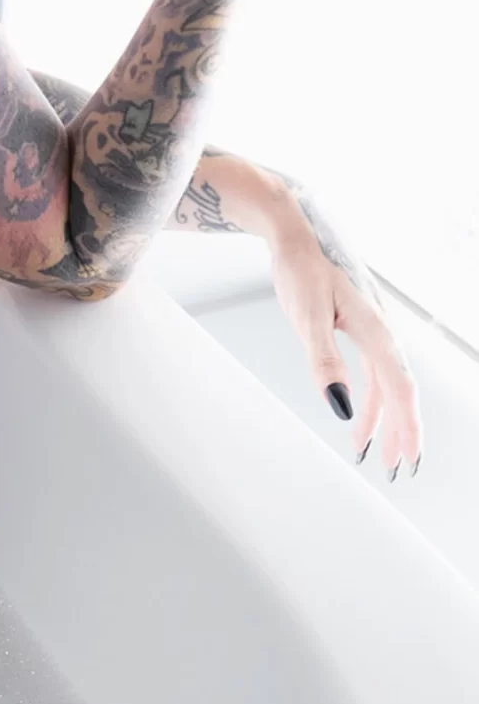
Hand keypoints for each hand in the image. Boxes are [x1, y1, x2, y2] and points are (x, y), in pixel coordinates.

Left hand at [264, 198, 423, 476]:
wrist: (294, 234)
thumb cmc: (301, 270)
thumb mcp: (306, 318)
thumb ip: (324, 362)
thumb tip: (340, 407)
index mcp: (376, 331)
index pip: (399, 388)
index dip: (407, 426)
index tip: (409, 457)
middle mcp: (381, 332)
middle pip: (398, 392)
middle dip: (400, 432)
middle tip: (396, 468)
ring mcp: (372, 331)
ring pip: (385, 385)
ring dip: (382, 420)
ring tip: (373, 454)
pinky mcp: (358, 329)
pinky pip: (371, 374)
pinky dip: (366, 400)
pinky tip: (356, 418)